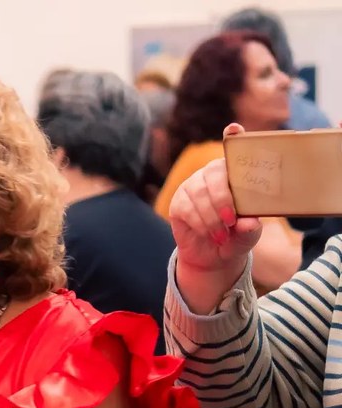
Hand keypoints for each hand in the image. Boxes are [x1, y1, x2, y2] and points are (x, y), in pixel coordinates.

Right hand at [168, 124, 262, 276]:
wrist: (213, 256)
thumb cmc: (237, 237)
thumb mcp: (250, 234)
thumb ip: (251, 228)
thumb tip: (248, 223)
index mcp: (237, 172)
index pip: (235, 147)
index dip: (233, 136)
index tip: (233, 129)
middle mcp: (213, 173)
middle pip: (214, 173)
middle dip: (222, 198)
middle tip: (231, 220)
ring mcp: (193, 185)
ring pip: (200, 194)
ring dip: (211, 217)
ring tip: (222, 235)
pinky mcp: (178, 201)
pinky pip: (187, 208)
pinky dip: (200, 224)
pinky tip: (209, 234)